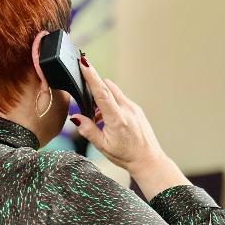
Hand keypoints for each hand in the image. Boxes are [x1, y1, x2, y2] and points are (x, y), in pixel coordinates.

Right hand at [70, 59, 188, 198]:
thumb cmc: (125, 155)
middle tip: (85, 95)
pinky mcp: (137, 109)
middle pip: (107, 87)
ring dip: (103, 97)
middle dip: (95, 86)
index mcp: (116, 119)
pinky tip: (108, 118)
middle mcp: (127, 109)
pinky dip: (112, 103)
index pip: (102, 92)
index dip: (92, 77)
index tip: (84, 64)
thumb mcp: (103, 146)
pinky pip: (121, 98)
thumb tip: (75, 117)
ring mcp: (133, 108)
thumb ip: (88, 130)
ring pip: (114, 92)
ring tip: (99, 117)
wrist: (148, 159)